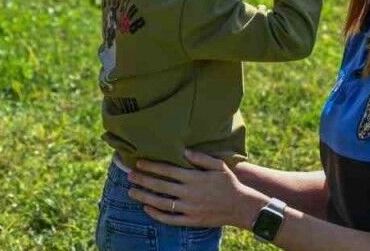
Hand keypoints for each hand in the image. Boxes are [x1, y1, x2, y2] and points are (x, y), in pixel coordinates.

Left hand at [127, 150, 267, 229]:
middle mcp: (189, 192)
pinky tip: (146, 208)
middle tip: (130, 175)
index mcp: (194, 177)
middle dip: (142, 179)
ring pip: (160, 202)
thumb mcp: (218, 165)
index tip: (139, 163)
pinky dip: (156, 214)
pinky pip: (169, 218)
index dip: (152, 166)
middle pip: (160, 185)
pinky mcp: (190, 220)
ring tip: (131, 192)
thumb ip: (200, 157)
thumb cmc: (228, 183)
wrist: (239, 206)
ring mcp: (188, 207)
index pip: (167, 170)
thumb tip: (184, 150)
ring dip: (144, 196)